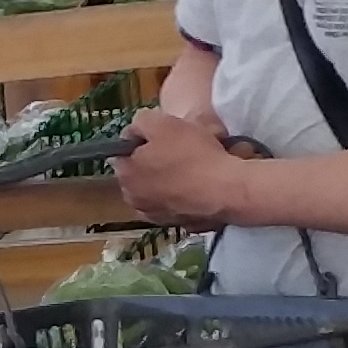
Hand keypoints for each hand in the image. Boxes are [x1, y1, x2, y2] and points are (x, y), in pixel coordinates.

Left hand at [117, 106, 252, 226]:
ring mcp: (156, 216)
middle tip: (177, 150)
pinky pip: (176, 205)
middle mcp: (134, 200)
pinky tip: (199, 187)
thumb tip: (133, 132)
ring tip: (190, 169)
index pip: (121, 153)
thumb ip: (140, 122)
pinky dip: (182, 197)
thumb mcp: (162, 122)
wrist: (226, 189)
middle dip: (151, 163)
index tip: (159, 136)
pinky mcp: (178, 225)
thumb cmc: (191, 153)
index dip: (139, 141)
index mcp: (125, 174)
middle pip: (138, 174)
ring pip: (157, 191)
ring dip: (167, 181)